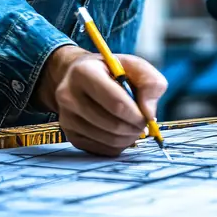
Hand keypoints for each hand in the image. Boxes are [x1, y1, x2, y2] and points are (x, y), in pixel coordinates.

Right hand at [37, 45, 166, 155]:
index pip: (116, 103)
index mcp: (84, 72)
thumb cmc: (111, 71)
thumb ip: (150, 83)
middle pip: (112, 124)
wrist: (80, 77)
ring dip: (128, 138)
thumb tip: (148, 113)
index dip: (137, 114)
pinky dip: (117, 145)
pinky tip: (120, 133)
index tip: (147, 115)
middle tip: (143, 123)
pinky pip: (101, 150)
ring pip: (108, 139)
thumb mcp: (134, 66)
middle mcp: (68, 95)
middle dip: (135, 127)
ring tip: (133, 126)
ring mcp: (66, 118)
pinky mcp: (70, 135)